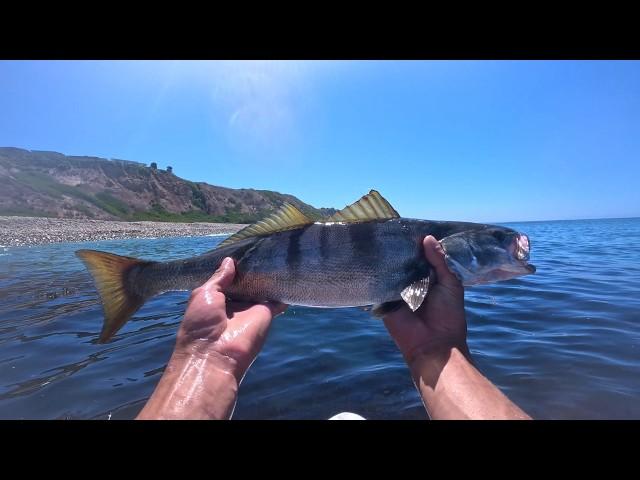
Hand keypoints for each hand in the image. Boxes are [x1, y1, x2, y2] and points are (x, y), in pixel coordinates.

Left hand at [174, 257, 286, 380]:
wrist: (215, 354)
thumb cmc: (202, 323)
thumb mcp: (204, 294)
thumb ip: (219, 278)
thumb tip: (229, 261)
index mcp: (217, 299)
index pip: (229, 279)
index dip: (235, 267)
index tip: (244, 249)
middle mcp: (235, 303)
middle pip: (247, 282)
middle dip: (252, 269)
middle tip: (261, 247)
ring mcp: (251, 308)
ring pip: (262, 289)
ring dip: (268, 277)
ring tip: (275, 254)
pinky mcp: (266, 313)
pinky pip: (277, 300)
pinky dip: (283, 290)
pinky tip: (288, 274)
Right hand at [383, 235, 468, 369]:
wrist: (434, 345)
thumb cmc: (448, 315)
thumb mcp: (449, 284)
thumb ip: (439, 261)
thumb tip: (427, 238)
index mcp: (430, 277)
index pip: (422, 256)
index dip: (418, 243)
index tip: (410, 226)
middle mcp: (413, 281)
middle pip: (405, 261)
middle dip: (401, 249)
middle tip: (392, 228)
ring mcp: (397, 290)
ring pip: (391, 270)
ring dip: (388, 259)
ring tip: (379, 238)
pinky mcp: (384, 299)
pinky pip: (380, 284)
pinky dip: (377, 274)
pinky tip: (371, 258)